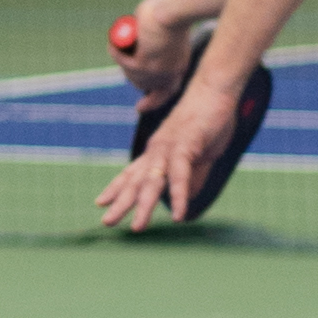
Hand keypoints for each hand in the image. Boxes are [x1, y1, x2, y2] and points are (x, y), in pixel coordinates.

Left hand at [97, 66, 236, 235]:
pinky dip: (178, 195)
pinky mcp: (187, 145)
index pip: (132, 173)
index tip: (101, 203)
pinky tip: (177, 215)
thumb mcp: (200, 155)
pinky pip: (180, 175)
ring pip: (153, 181)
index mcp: (157, 151)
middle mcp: (157, 149)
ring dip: (144, 205)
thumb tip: (188, 198)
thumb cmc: (209, 120)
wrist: (215, 89)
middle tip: (106, 222)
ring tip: (137, 228)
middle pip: (136, 181)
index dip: (117, 188)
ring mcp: (170, 147)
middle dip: (121, 202)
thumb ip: (193, 176)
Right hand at [115, 0, 202, 97]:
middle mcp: (168, 75)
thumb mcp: (170, 31)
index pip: (166, 92)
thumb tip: (142, 38)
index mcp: (179, 67)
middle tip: (124, 57)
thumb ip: (159, 41)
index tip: (139, 107)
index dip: (152, 101)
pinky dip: (116, 52)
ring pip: (130, 73)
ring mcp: (156, 73)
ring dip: (123, 59)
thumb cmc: (176, 12)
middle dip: (131, 72)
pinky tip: (114, 44)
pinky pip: (122, 61)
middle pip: (143, 83)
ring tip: (121, 42)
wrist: (176, 9)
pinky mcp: (143, 65)